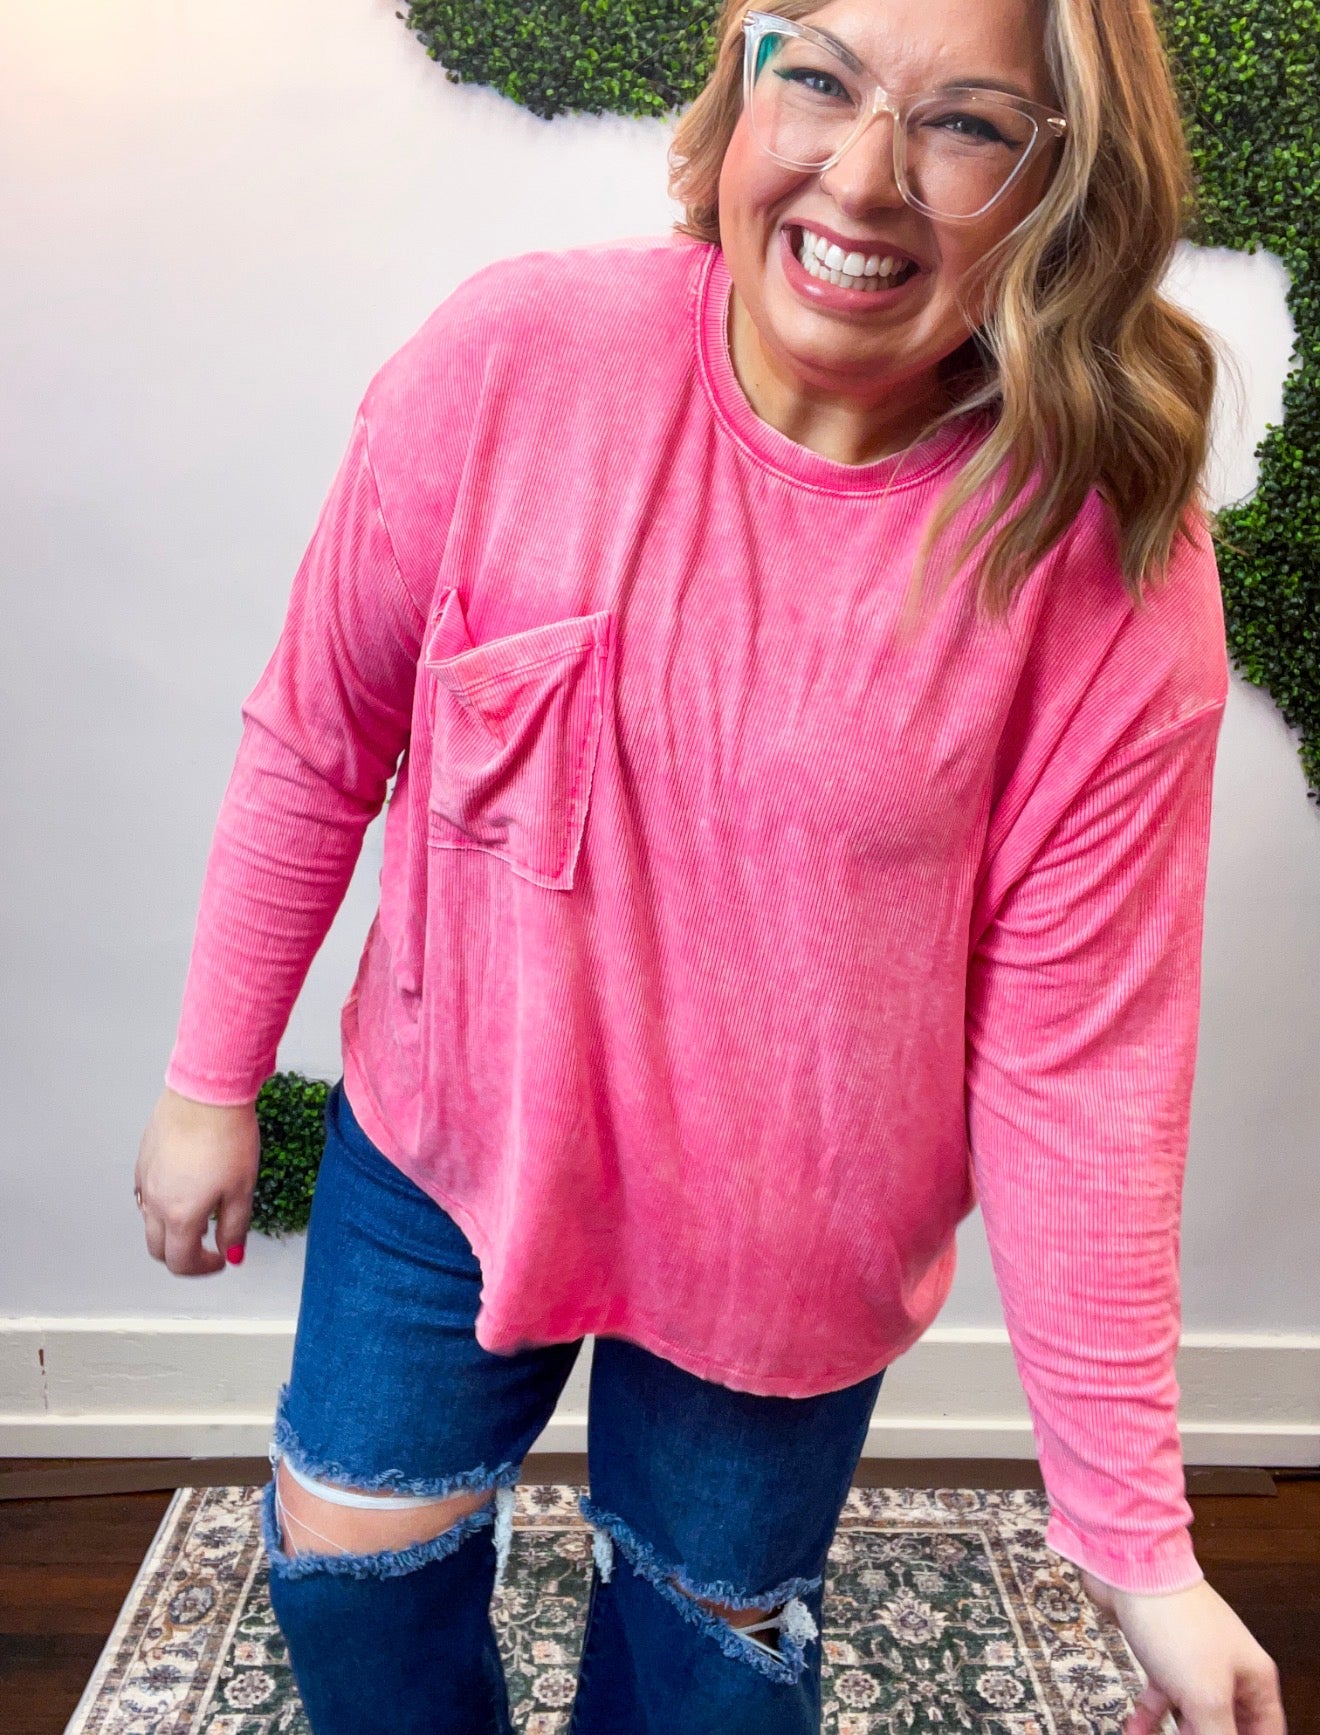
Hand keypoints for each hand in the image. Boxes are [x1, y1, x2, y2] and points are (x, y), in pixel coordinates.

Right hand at [134, 1087, 260, 1274]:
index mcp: (180, 1215)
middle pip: (158, 1248)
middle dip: (183, 1255)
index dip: (203, 1268)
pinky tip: (186, 1188)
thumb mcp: (242, 1189)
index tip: (221, 1259)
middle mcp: (154, 1202)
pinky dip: (162, 1205)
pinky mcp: (143, 1160)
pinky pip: (146, 1195)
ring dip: (171, 1230)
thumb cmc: (227, 1135)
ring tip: (200, 1214)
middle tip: (208, 1245)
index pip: (181, 1262)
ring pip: (149, 1221)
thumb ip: (234, 1227)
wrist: (206, 1092)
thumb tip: (232, 1253)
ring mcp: (145, 1180)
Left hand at [1080, 1569, 1284, 1734]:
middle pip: (1230, 1724)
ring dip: (1181, 1734)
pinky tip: (1136, 1731)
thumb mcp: (1206, 1696)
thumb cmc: (1176, 1619)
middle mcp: (1228, 1668)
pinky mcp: (1161, 1653)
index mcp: (1253, 1677)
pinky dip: (1150, 1717)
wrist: (1130, 1570)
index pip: (1267, 1729)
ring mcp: (1193, 1660)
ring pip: (1194, 1713)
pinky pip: (1162, 1696)